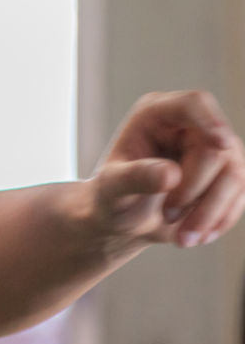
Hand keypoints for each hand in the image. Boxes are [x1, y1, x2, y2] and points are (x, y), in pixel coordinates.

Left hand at [88, 91, 244, 250]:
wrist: (123, 220)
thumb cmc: (111, 197)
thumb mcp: (112, 189)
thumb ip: (135, 178)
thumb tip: (171, 175)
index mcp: (157, 115)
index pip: (193, 104)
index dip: (211, 120)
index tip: (221, 142)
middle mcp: (191, 125)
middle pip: (217, 149)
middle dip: (195, 190)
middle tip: (167, 217)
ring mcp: (215, 149)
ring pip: (236, 175)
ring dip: (211, 212)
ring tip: (182, 239)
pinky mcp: (229, 175)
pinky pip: (241, 195)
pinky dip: (221, 219)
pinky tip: (198, 237)